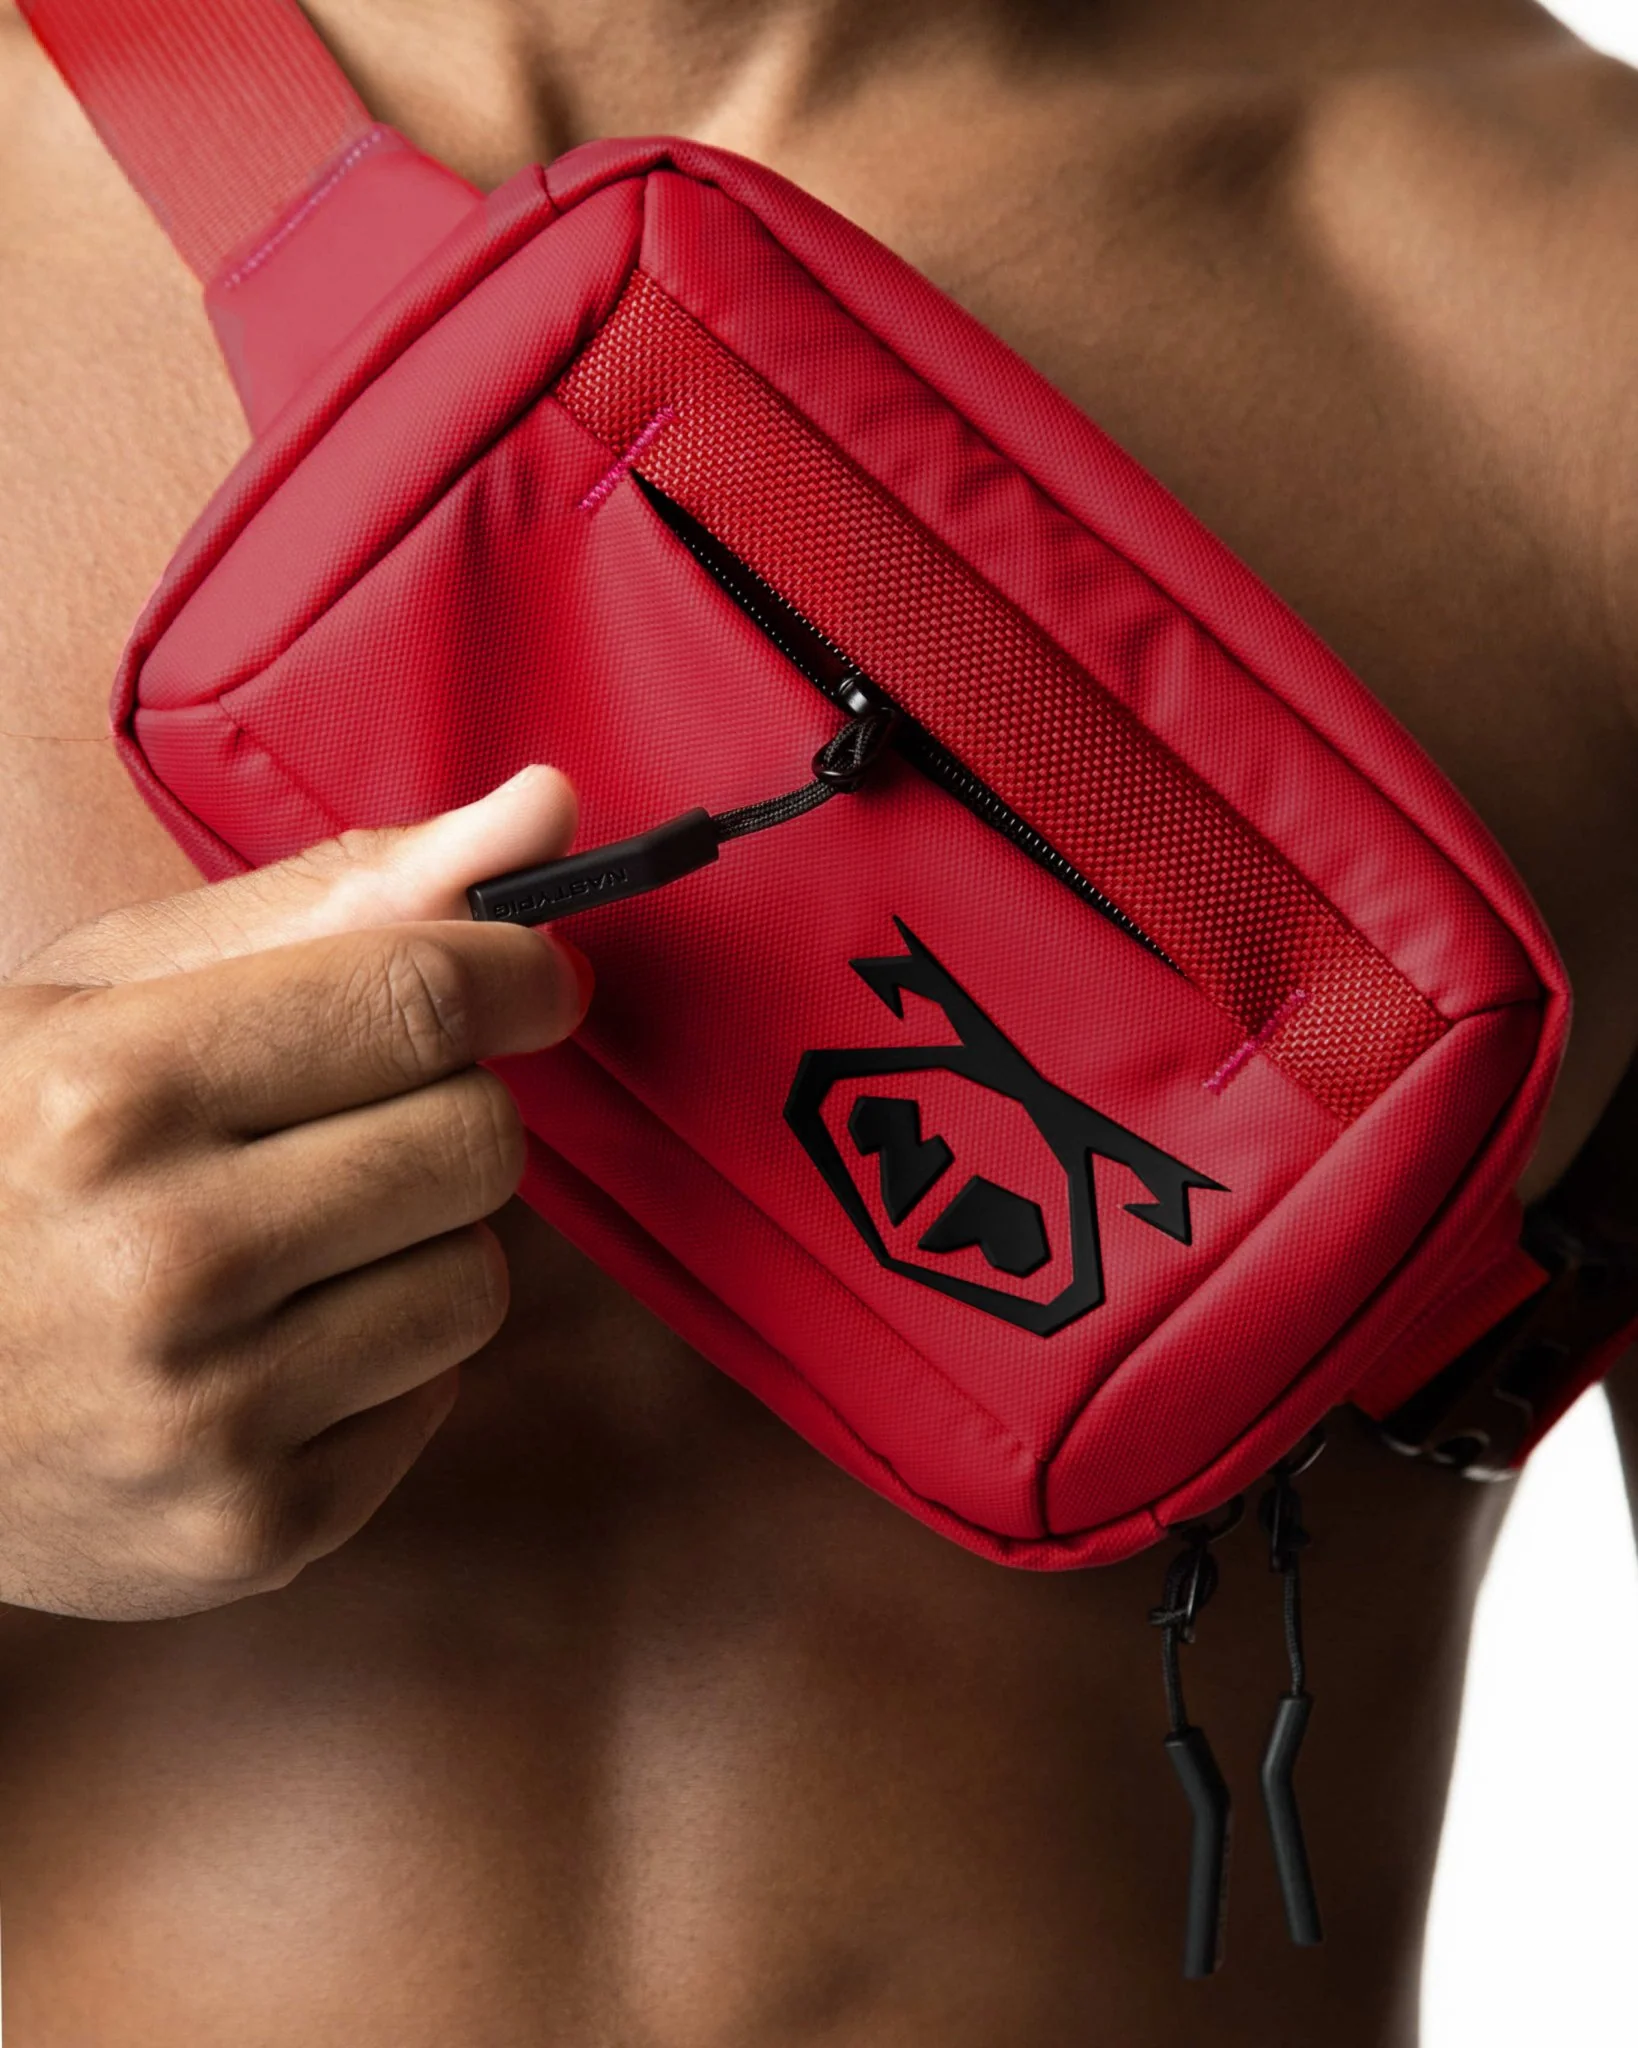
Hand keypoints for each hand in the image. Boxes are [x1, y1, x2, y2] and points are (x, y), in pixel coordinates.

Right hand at [0, 768, 587, 1621]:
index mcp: (110, 1090)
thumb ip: (340, 900)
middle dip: (445, 1112)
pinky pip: (438, 1398)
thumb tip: (547, 810)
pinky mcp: (254, 1531)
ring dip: (418, 1244)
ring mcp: (211, 1416)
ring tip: (288, 1244)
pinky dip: (380, 1362)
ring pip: (480, 1278)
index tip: (528, 978)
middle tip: (346, 1125)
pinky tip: (266, 1350)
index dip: (515, 973)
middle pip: (478, 1139)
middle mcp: (163, 1259)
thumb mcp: (112, 997)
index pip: (423, 997)